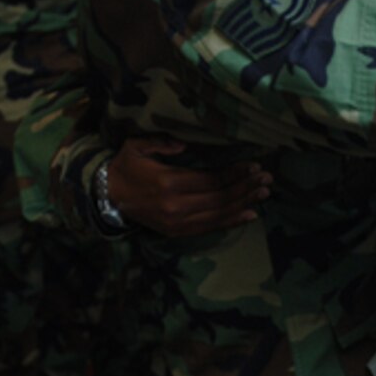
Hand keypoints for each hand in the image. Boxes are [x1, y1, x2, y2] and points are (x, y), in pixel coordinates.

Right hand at [107, 137, 271, 235]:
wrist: (108, 196)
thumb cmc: (126, 167)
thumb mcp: (137, 146)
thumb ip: (161, 143)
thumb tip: (185, 146)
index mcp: (168, 182)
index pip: (211, 180)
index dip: (235, 174)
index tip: (253, 166)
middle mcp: (176, 206)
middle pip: (220, 198)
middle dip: (246, 187)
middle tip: (266, 178)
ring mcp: (178, 222)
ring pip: (219, 214)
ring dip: (244, 203)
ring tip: (264, 193)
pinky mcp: (178, 232)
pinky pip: (210, 227)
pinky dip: (232, 221)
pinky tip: (250, 214)